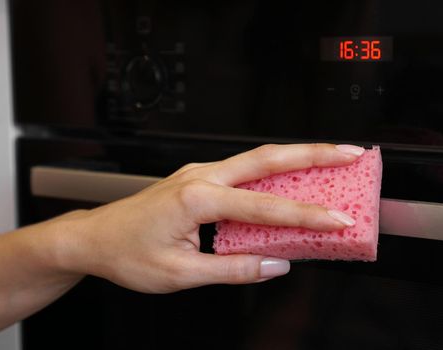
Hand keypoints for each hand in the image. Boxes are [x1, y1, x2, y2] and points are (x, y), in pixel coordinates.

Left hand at [54, 143, 364, 292]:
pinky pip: (244, 170)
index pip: (266, 208)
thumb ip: (232, 269)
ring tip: (331, 158)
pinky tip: (291, 177)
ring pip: (257, 158)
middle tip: (350, 153)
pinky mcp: (199, 178)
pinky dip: (274, 170)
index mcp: (196, 199)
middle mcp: (201, 177)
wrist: (92, 238)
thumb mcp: (180, 274)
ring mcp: (199, 173)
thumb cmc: (126, 253)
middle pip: (268, 157)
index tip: (338, 220)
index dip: (307, 216)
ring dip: (297, 155)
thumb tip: (274, 266)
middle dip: (314, 153)